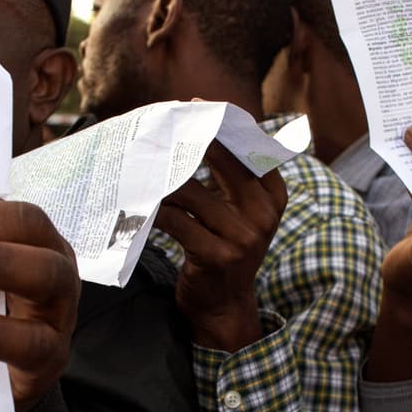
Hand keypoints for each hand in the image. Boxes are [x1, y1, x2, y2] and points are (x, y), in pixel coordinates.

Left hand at [154, 141, 287, 351]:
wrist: (224, 307)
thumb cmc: (224, 250)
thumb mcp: (240, 214)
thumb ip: (230, 178)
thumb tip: (195, 128)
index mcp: (274, 197)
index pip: (251, 147)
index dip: (223, 122)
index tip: (194, 104)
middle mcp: (264, 215)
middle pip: (223, 160)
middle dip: (187, 139)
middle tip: (158, 125)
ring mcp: (242, 237)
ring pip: (190, 191)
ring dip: (160, 178)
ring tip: (138, 166)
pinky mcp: (217, 256)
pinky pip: (176, 220)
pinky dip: (154, 210)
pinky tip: (138, 203)